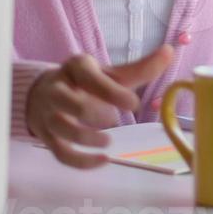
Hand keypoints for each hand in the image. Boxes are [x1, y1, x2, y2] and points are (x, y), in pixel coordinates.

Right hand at [25, 44, 175, 168]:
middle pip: (72, 105)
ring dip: (88, 139)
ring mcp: (48, 114)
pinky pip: (61, 153)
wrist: (42, 92)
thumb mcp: (110, 72)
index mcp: (75, 67)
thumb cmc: (85, 82)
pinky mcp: (46, 136)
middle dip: (96, 115)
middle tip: (113, 119)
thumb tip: (170, 52)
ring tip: (108, 142)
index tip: (134, 104)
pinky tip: (103, 161)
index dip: (112, 93)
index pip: (90, 78)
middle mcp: (57, 89)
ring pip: (64, 130)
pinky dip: (82, 162)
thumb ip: (140, 68)